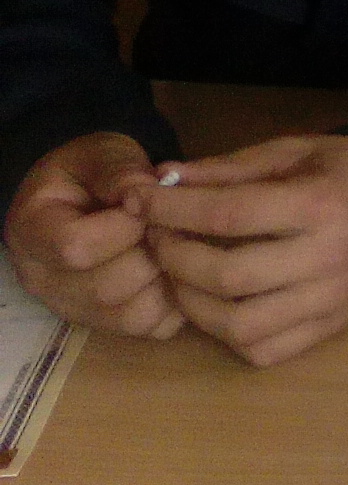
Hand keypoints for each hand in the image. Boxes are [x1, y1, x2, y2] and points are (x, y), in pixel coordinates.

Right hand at [1, 132, 182, 337]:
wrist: (84, 196)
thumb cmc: (90, 174)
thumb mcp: (101, 155)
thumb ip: (120, 170)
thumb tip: (149, 191)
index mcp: (32, 233)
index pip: (76, 248)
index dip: (124, 228)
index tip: (146, 207)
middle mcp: (45, 281)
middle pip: (106, 288)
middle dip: (151, 254)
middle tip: (168, 229)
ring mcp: (75, 309)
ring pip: (132, 316)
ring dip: (167, 280)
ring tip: (173, 248)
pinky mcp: (109, 325)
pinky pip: (153, 329)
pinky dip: (177, 303)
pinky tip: (177, 270)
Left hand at [138, 135, 347, 366]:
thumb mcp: (298, 151)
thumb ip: (230, 167)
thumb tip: (163, 178)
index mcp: (319, 206)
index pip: (228, 215)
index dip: (171, 209)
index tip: (139, 200)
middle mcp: (325, 260)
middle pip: (227, 274)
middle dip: (174, 256)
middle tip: (159, 238)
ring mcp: (329, 302)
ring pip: (241, 325)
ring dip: (194, 304)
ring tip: (182, 276)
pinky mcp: (329, 328)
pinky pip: (266, 351)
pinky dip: (229, 335)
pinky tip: (220, 305)